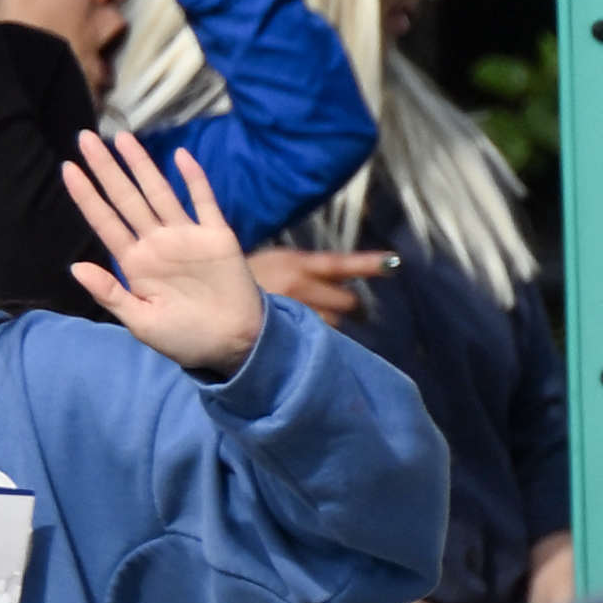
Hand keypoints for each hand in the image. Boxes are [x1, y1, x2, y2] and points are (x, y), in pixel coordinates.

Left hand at [61, 121, 263, 376]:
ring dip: (141, 165)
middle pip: (126, 198)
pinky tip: (180, 157)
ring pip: (158, 192)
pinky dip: (193, 179)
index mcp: (134, 263)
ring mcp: (186, 236)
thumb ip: (110, 294)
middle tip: (84, 137)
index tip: (67, 168)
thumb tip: (75, 268)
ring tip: (121, 137)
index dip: (86, 196)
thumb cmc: (184, 338)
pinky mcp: (216, 236)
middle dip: (106, 168)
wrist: (232, 345)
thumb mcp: (141, 322)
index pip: (104, 221)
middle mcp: (156, 243)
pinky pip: (204, 201)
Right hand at [251, 242, 393, 328]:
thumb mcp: (277, 262)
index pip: (340, 263)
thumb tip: (346, 278)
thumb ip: (310, 270)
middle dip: (352, 308)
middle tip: (356, 313)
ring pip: (333, 324)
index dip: (369, 263)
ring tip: (320, 325)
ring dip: (332, 324)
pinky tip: (309, 340)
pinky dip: (317, 340)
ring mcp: (293, 312)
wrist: (209, 296)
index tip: (393, 262)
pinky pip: (316, 339)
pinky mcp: (284, 333)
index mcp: (297, 264)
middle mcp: (299, 287)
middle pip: (345, 301)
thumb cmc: (246, 279)